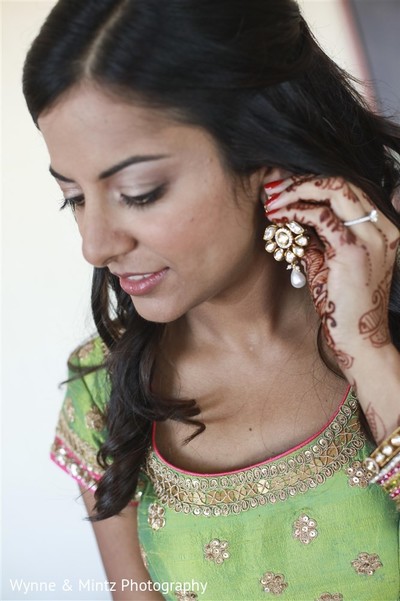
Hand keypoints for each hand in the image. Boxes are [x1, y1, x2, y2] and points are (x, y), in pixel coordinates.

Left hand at [264, 175, 399, 380]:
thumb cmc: (344, 305)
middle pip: (341, 182)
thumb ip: (317, 238)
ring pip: (333, 190)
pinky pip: (321, 217)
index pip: (346, 189)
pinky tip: (278, 216)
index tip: (283, 188)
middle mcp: (381, 228)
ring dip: (295, 191)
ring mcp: (371, 237)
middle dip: (301, 181)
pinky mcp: (353, 251)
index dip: (312, 183)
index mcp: (380, 229)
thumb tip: (291, 217)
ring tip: (270, 200)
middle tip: (272, 188)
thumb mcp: (329, 263)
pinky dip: (295, 211)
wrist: (359, 338)